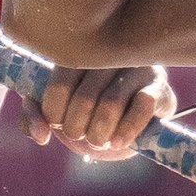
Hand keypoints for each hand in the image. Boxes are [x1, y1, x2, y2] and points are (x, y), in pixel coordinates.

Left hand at [29, 63, 175, 157]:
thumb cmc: (85, 109)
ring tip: (98, 141)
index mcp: (79, 53)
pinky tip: (118, 142)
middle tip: (79, 135)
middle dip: (76, 129)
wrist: (129, 119)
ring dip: (98, 134)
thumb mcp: (56, 110)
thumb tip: (40, 135)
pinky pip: (143, 106)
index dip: (54, 114)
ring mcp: (136, 69)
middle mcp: (108, 55)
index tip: (58, 124)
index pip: (59, 83)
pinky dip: (127, 130)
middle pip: (84, 98)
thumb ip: (35, 117)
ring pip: (111, 104)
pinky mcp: (159, 87)